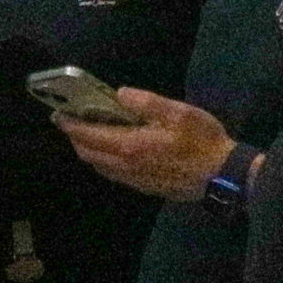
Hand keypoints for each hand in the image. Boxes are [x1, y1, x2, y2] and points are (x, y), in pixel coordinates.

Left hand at [57, 88, 235, 201]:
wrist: (223, 176)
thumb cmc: (202, 141)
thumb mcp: (178, 112)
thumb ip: (145, 102)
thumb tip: (119, 95)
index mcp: (130, 146)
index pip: (89, 136)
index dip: (71, 125)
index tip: (59, 114)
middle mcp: (125, 166)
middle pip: (88, 154)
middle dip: (75, 137)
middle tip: (71, 121)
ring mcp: (134, 180)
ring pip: (99, 166)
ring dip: (88, 150)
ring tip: (88, 133)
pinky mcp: (144, 187)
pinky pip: (113, 174)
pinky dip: (103, 160)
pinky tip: (111, 149)